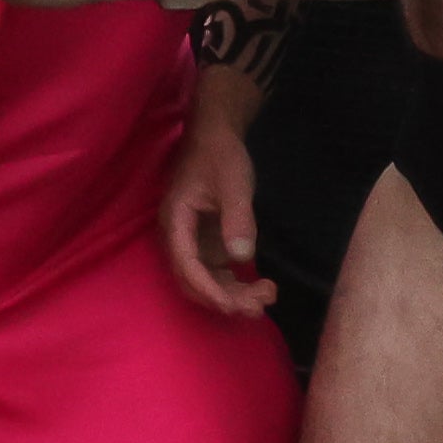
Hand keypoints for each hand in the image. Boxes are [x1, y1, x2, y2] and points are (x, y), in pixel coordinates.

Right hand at [159, 109, 270, 319]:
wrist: (216, 136)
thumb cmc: (220, 155)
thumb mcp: (233, 182)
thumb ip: (238, 219)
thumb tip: (242, 258)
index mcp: (176, 221)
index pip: (186, 264)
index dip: (207, 289)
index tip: (232, 306)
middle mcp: (179, 237)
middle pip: (193, 280)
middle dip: (223, 298)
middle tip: (258, 306)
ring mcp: (193, 242)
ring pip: (206, 281)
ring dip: (232, 296)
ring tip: (266, 297)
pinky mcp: (208, 243)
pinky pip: (217, 274)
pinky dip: (236, 285)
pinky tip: (260, 286)